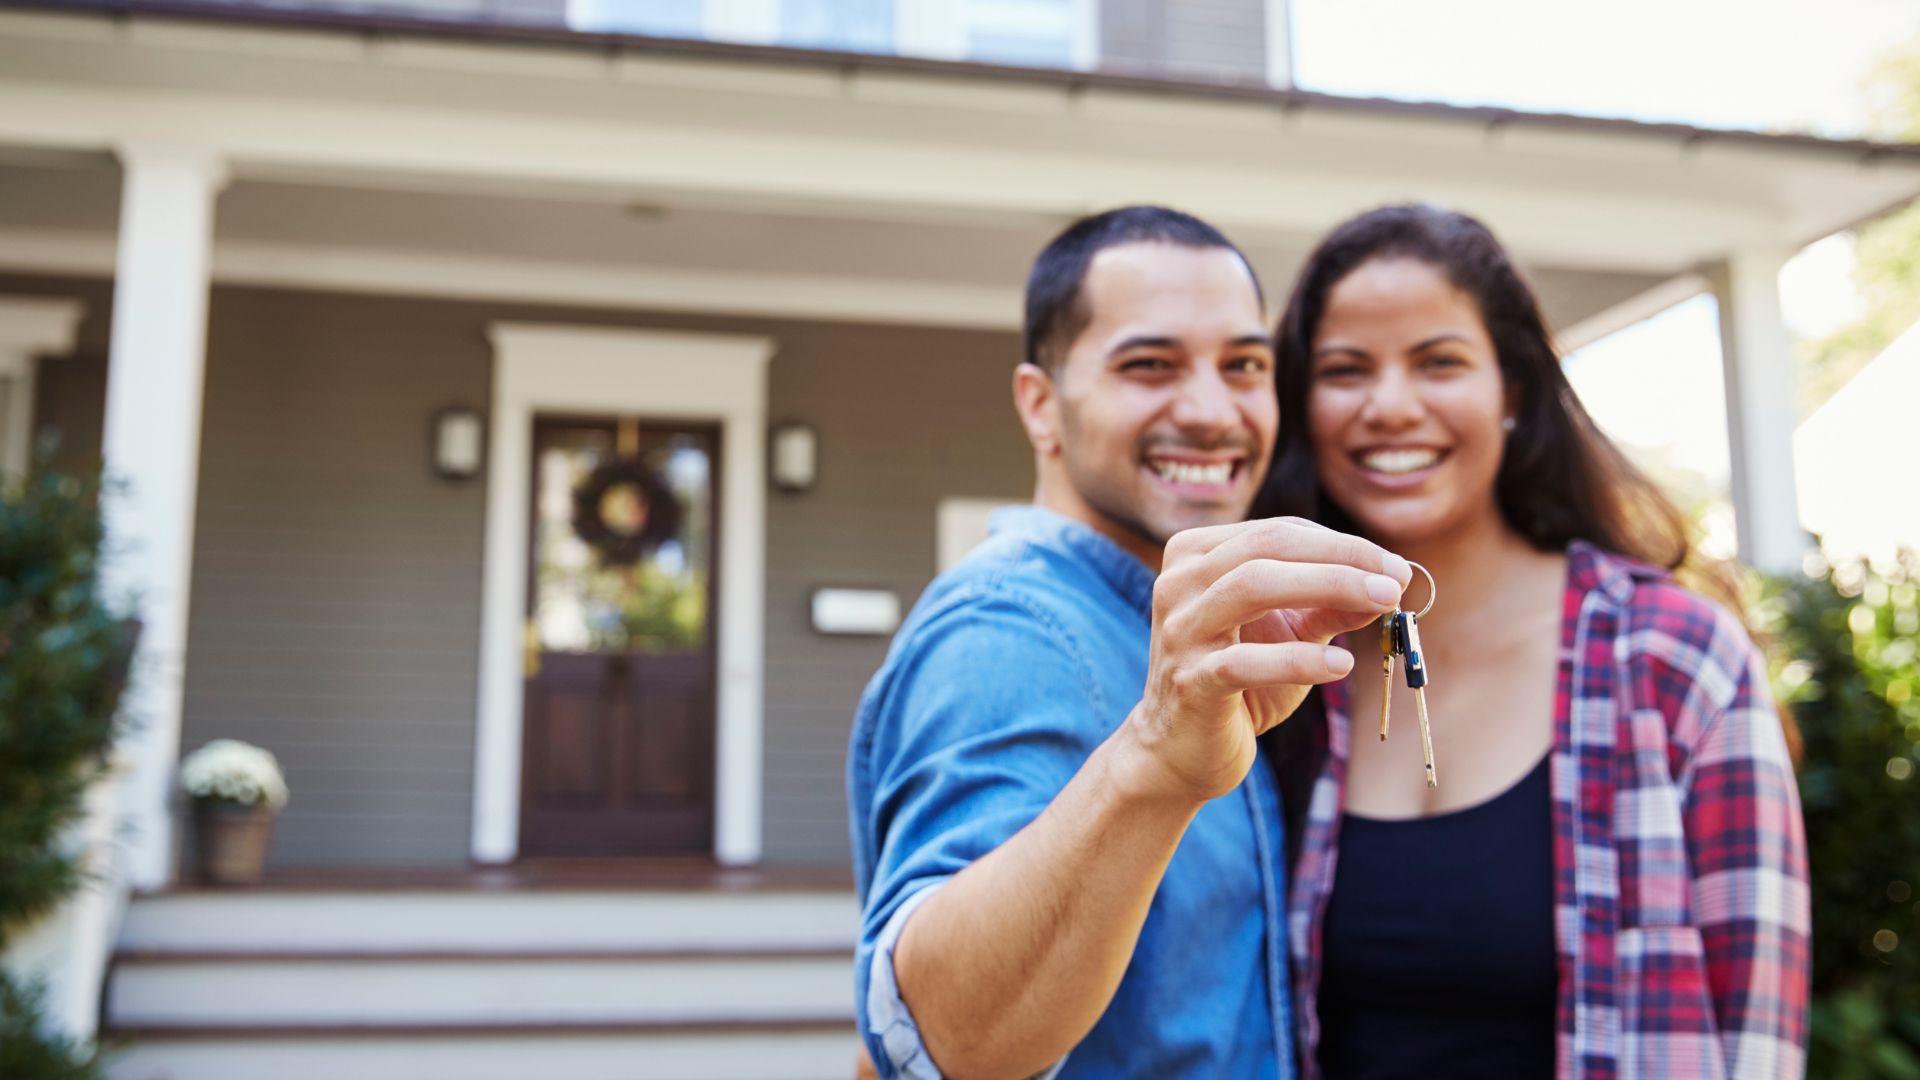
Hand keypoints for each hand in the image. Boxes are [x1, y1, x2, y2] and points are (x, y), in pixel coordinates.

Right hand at [1118, 517, 1409, 805]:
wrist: (1181, 749)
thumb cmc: (1239, 683)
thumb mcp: (1289, 635)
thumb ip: (1329, 606)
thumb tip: (1388, 583)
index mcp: (1196, 557)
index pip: (1278, 532)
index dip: (1342, 544)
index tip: (1393, 567)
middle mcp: (1179, 583)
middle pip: (1267, 546)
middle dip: (1341, 557)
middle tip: (1395, 579)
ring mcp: (1179, 630)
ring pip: (1252, 586)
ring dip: (1328, 586)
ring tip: (1382, 602)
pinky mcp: (1187, 681)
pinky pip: (1243, 662)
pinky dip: (1298, 660)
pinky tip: (1341, 665)